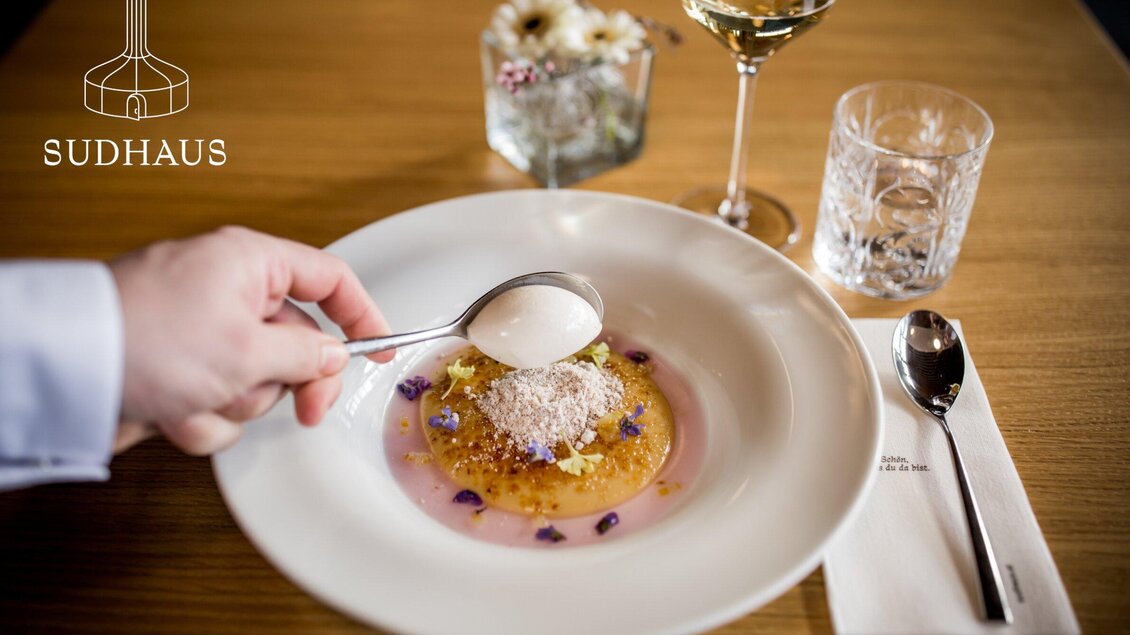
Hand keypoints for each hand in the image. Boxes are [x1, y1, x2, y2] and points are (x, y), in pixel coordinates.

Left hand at [109, 226, 392, 454]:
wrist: (67, 373)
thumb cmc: (151, 339)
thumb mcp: (250, 349)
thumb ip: (307, 356)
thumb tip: (334, 358)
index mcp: (249, 263)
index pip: (329, 279)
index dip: (363, 316)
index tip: (384, 352)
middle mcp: (227, 292)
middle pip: (297, 341)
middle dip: (293, 382)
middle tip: (307, 411)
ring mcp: (200, 333)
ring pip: (257, 379)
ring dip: (237, 401)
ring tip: (201, 395)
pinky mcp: (175, 370)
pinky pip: (217, 401)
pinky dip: (201, 416)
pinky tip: (172, 410)